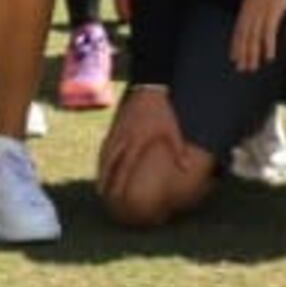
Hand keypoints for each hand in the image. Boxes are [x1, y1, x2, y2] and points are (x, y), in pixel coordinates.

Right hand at [97, 86, 201, 203]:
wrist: (149, 90)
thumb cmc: (162, 112)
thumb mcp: (172, 131)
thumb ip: (178, 151)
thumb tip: (186, 169)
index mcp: (137, 142)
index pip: (125, 167)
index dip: (119, 182)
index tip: (116, 196)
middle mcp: (124, 139)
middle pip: (110, 163)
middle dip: (104, 179)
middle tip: (101, 194)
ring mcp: (118, 131)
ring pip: (105, 154)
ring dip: (101, 169)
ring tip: (99, 182)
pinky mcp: (116, 125)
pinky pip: (106, 144)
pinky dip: (103, 156)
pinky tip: (102, 163)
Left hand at [230, 0, 285, 72]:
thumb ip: (260, 11)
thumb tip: (257, 26)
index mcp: (248, 4)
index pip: (238, 30)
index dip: (236, 46)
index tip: (235, 60)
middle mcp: (251, 6)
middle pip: (244, 34)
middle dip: (243, 53)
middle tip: (243, 69)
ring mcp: (262, 7)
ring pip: (254, 35)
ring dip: (254, 52)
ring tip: (254, 66)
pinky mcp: (274, 7)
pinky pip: (269, 30)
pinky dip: (268, 44)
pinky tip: (269, 56)